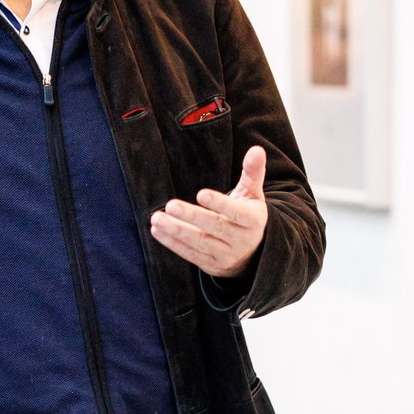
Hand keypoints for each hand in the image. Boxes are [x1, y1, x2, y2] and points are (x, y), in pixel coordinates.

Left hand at [149, 145, 269, 278]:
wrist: (254, 253)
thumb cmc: (248, 215)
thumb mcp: (253, 194)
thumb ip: (252, 172)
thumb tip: (257, 149)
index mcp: (252, 220)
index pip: (236, 213)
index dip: (220, 204)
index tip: (201, 194)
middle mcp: (240, 240)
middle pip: (215, 228)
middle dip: (192, 217)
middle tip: (170, 206)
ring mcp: (225, 255)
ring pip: (199, 243)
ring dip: (176, 231)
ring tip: (156, 218)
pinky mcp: (210, 264)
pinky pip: (190, 254)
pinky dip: (173, 244)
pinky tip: (157, 231)